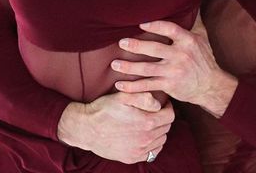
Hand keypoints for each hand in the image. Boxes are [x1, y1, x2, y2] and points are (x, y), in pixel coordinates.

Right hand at [57, 92, 172, 163]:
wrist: (86, 129)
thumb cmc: (104, 110)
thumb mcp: (123, 96)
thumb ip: (144, 97)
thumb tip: (159, 104)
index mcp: (147, 122)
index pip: (170, 115)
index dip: (168, 107)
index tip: (163, 104)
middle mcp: (145, 139)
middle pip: (166, 127)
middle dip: (163, 118)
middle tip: (156, 112)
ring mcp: (139, 150)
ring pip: (161, 140)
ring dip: (159, 131)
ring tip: (149, 123)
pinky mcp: (132, 158)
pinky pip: (152, 152)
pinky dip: (153, 144)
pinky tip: (145, 136)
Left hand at [112, 16, 237, 116]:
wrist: (211, 85)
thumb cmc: (204, 58)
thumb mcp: (202, 37)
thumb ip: (195, 20)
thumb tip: (192, 0)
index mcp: (188, 41)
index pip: (170, 30)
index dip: (156, 26)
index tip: (141, 23)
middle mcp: (181, 55)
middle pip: (154, 49)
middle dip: (136, 46)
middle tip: (121, 42)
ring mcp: (174, 72)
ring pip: (147, 69)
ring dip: (129, 67)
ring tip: (114, 64)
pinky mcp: (169, 86)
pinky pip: (148, 86)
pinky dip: (133, 87)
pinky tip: (120, 86)